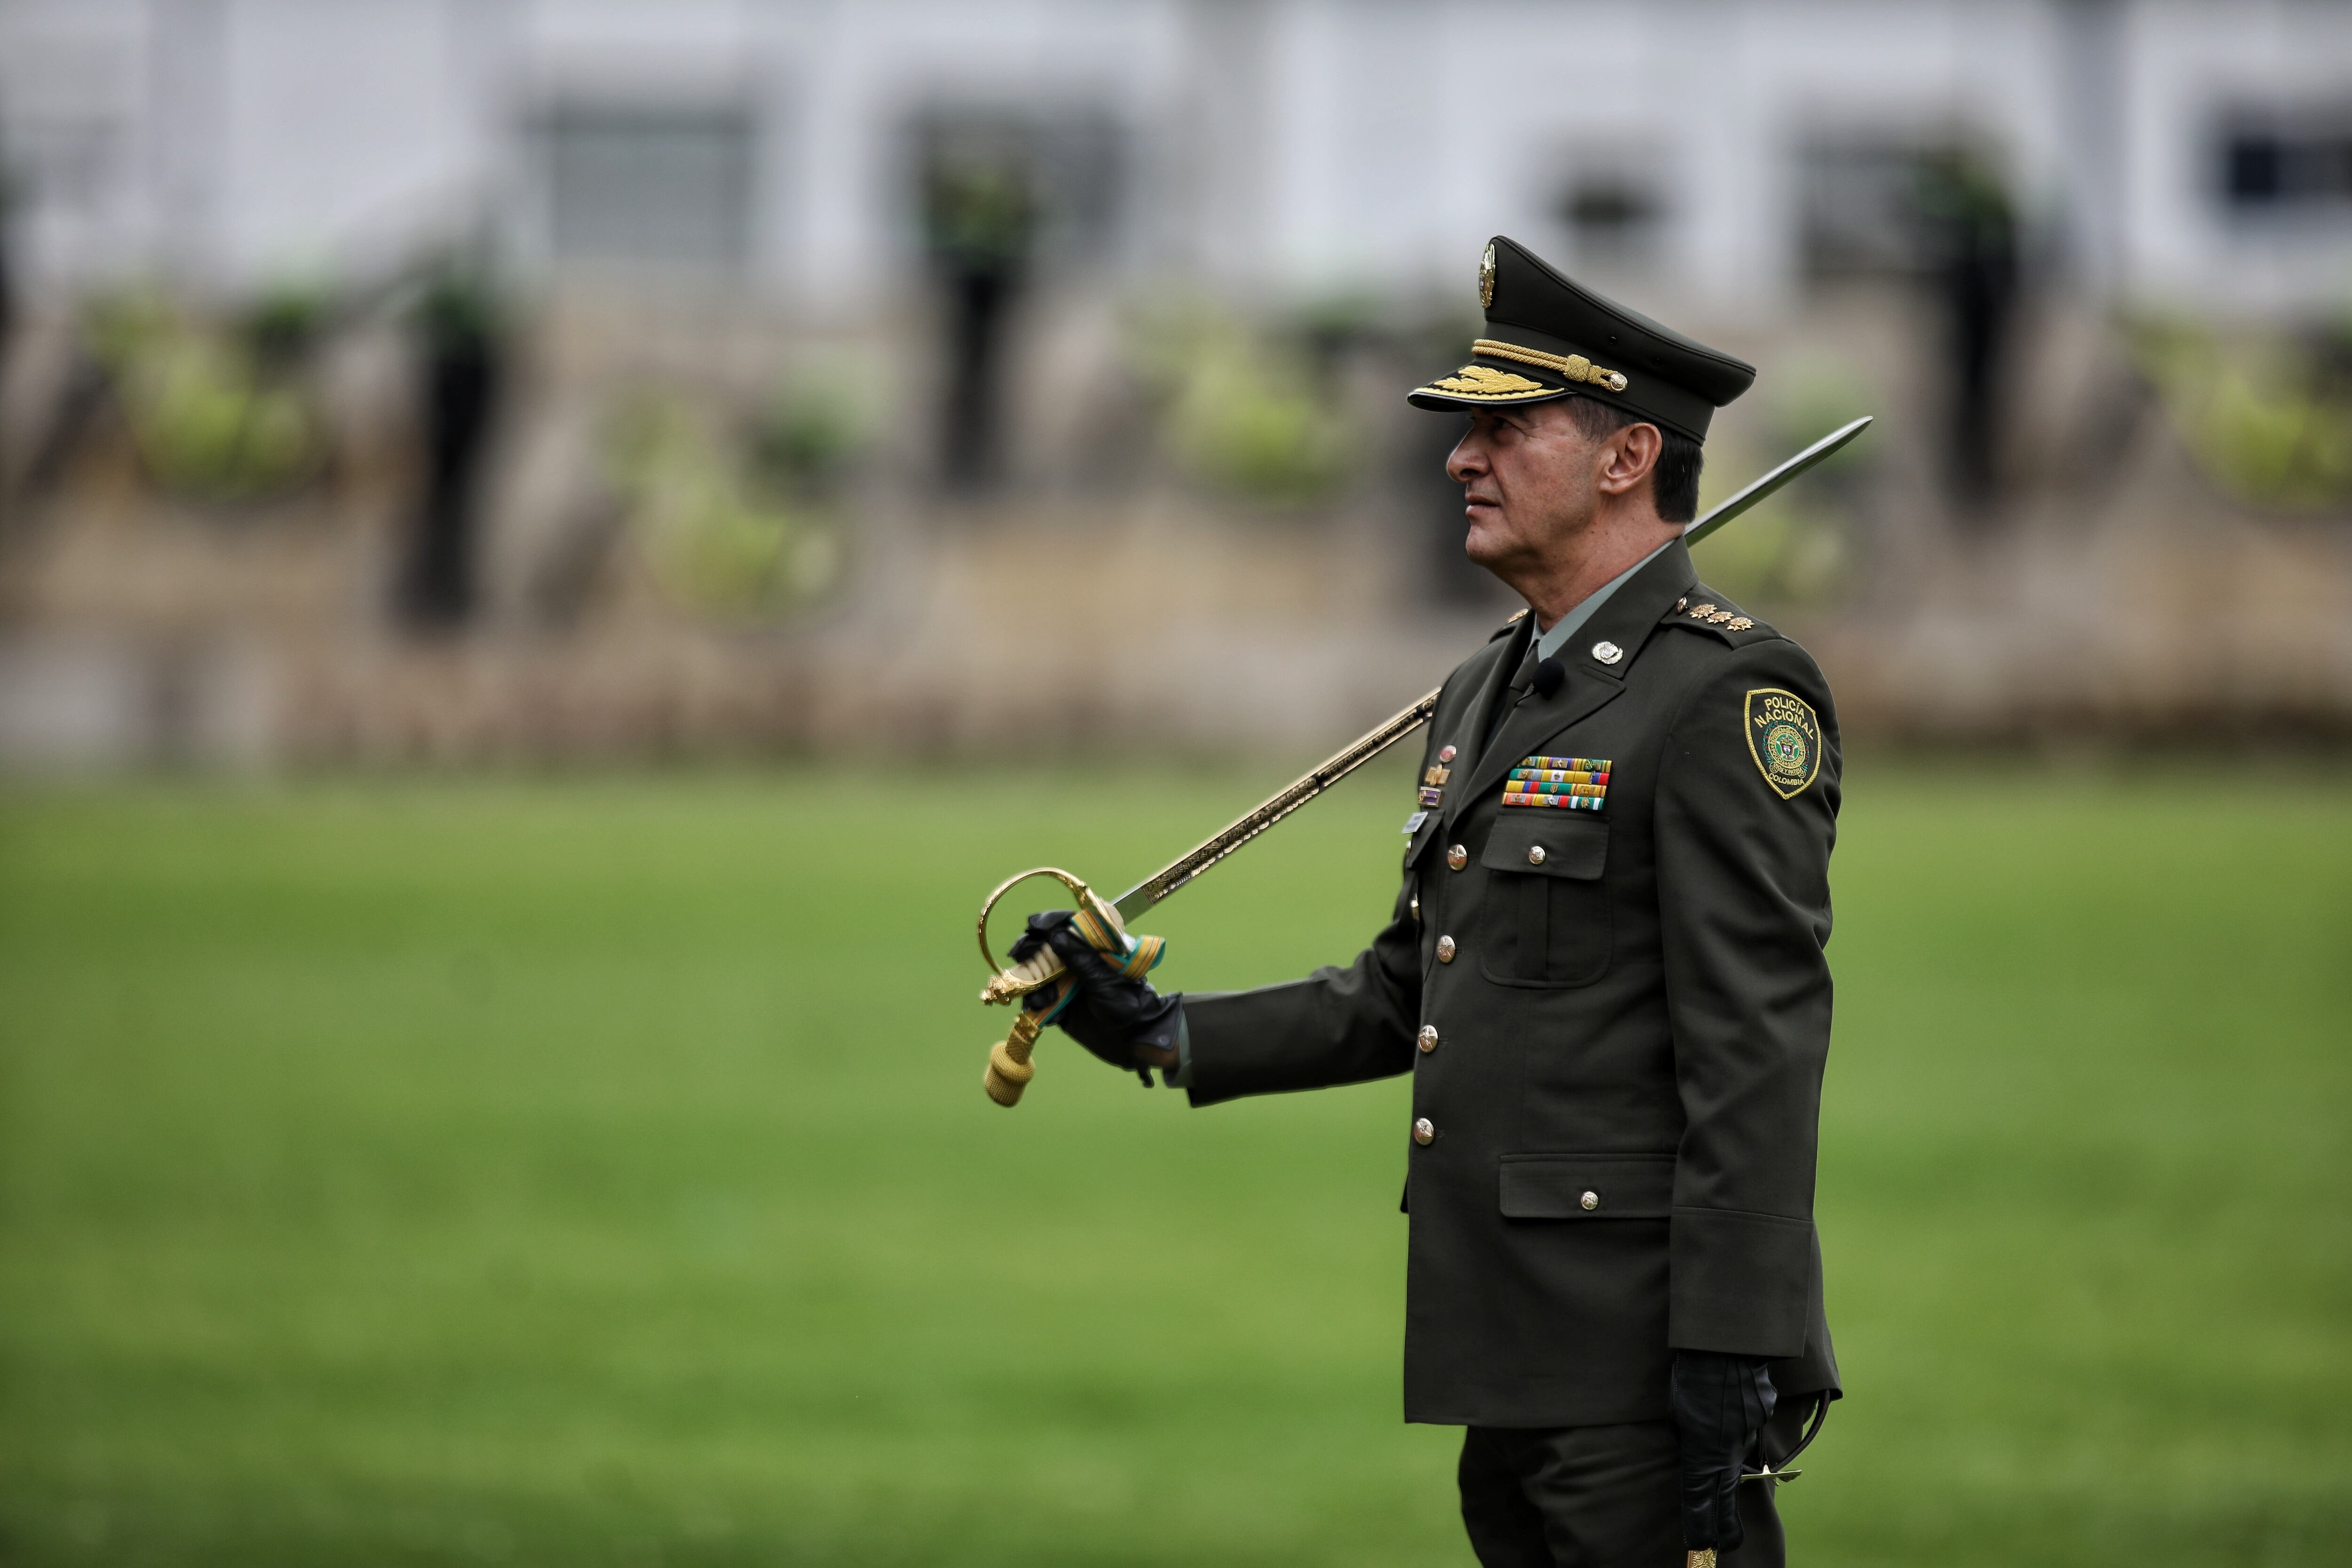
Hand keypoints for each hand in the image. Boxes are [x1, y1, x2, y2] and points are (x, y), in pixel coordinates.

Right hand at [1009, 912, 1181, 1083]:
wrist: (1129, 1041)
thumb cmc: (1128, 1006)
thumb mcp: (1106, 981)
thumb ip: (1083, 960)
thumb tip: (1057, 935)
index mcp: (1094, 948)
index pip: (1070, 924)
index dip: (1051, 922)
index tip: (1034, 925)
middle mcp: (1077, 961)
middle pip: (1045, 946)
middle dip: (1031, 951)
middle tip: (1020, 954)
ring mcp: (1065, 981)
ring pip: (1036, 974)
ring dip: (1034, 985)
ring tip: (1046, 1000)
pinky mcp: (1057, 1003)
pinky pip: (1037, 999)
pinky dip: (1038, 1005)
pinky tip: (1051, 1014)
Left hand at [1671, 1350, 1775, 1554]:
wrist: (1723, 1342)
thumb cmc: (1690, 1375)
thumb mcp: (1676, 1413)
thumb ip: (1688, 1436)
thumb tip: (1694, 1447)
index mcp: (1704, 1450)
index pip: (1702, 1498)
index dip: (1703, 1525)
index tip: (1703, 1546)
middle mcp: (1731, 1447)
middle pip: (1727, 1493)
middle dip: (1724, 1521)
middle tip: (1724, 1543)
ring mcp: (1751, 1431)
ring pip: (1740, 1452)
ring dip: (1728, 1451)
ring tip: (1718, 1437)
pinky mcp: (1763, 1413)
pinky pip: (1750, 1423)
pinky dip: (1740, 1418)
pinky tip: (1730, 1399)